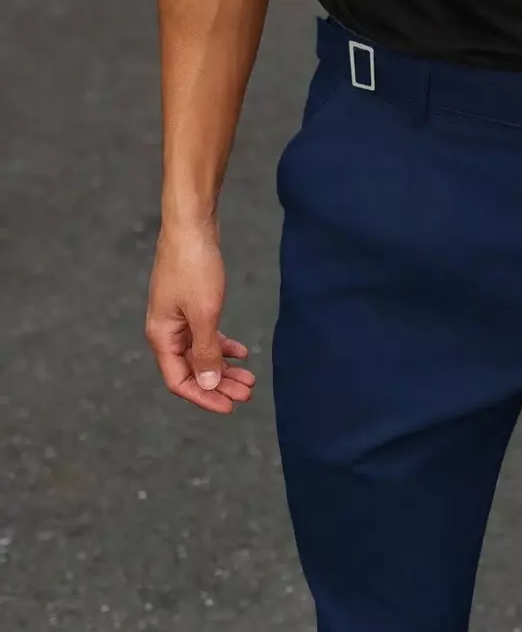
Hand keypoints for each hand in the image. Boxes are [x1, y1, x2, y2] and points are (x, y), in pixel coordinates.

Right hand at [145, 223, 255, 413]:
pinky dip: (224, 347)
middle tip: (248, 393)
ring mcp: (178, 319)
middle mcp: (166, 331)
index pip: (179, 380)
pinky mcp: (190, 307)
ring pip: (202, 355)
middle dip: (220, 385)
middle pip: (192, 371)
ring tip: (249, 379)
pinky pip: (206, 337)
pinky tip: (242, 353)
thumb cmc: (194, 266)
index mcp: (162, 336)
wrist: (191, 225)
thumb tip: (208, 384)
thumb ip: (206, 352)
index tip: (229, 406)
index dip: (203, 397)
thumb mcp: (204, 315)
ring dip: (225, 369)